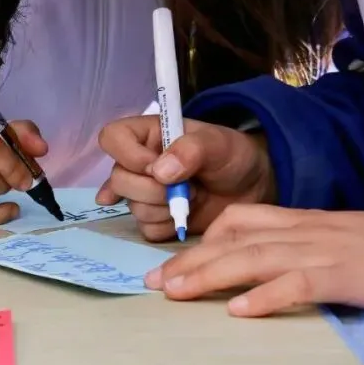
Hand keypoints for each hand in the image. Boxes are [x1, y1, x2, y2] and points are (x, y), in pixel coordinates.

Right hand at [97, 115, 276, 241]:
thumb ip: (191, 150)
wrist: (251, 188)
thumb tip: (159, 172)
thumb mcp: (218, 143)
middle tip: (187, 187)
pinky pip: (147, 229)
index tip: (157, 166)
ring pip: (133, 208)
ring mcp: (143, 194)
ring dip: (165, 208)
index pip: (112, 138)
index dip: (128, 155)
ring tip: (193, 197)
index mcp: (146, 135)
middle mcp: (138, 164)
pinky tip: (185, 214)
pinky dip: (168, 226)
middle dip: (152, 189)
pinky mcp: (154, 220)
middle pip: (119, 180)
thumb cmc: (232, 156)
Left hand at [145, 205, 363, 315]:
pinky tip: (240, 310)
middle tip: (153, 282)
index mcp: (293, 221)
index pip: (236, 222)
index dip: (197, 242)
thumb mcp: (321, 235)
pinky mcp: (342, 275)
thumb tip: (239, 261)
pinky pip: (299, 283)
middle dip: (189, 262)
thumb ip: (283, 241)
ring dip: (210, 275)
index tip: (166, 265)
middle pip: (233, 242)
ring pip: (254, 258)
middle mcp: (299, 232)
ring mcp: (319, 252)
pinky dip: (267, 296)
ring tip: (176, 292)